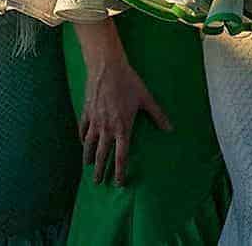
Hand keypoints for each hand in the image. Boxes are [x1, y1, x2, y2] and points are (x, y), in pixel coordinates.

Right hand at [79, 46, 171, 186]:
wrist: (107, 68)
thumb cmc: (129, 82)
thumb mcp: (146, 99)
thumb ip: (157, 115)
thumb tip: (170, 129)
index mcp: (123, 127)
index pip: (121, 156)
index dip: (120, 171)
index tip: (119, 183)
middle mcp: (107, 128)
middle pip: (102, 155)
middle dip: (100, 170)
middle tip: (99, 182)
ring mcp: (95, 121)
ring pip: (88, 145)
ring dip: (88, 158)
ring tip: (88, 167)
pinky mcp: (87, 112)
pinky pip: (82, 130)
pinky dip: (82, 138)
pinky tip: (82, 143)